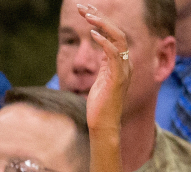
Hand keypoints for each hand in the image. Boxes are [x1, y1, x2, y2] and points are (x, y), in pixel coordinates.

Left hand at [79, 4, 131, 131]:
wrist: (103, 125)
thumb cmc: (99, 106)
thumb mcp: (100, 80)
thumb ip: (102, 65)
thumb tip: (100, 52)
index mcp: (118, 62)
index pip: (112, 34)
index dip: (100, 21)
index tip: (84, 11)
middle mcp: (124, 63)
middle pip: (115, 31)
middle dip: (99, 16)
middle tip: (82, 6)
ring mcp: (122, 69)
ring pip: (118, 38)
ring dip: (102, 25)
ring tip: (88, 15)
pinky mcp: (118, 77)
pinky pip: (114, 55)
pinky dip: (105, 43)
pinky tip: (94, 35)